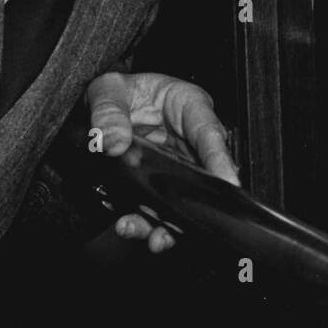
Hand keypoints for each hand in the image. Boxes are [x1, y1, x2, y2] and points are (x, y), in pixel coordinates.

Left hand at [87, 71, 238, 253]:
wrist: (101, 110)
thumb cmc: (116, 92)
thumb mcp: (106, 90)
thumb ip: (108, 112)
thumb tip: (113, 141)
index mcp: (188, 106)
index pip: (210, 133)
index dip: (220, 160)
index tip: (226, 183)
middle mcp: (188, 141)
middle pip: (204, 175)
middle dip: (197, 203)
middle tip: (183, 221)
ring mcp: (176, 168)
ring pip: (184, 199)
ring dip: (169, 222)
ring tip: (153, 236)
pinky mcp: (159, 187)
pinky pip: (160, 209)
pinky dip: (147, 223)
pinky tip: (131, 225)